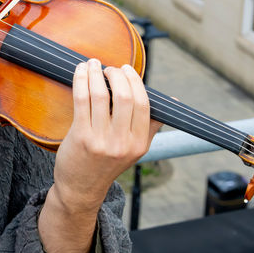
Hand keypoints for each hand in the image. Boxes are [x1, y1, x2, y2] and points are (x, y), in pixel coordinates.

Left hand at [52, 59, 157, 215]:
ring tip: (93, 64)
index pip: (143, 104)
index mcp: (139, 143)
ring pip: (101, 95)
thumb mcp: (135, 149)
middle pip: (124, 97)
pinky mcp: (81, 136)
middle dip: (116, 75)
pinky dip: (81, 80)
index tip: (126, 69)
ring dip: (96, 74)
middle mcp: (123, 143)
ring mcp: (101, 140)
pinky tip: (81, 72)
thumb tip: (172, 102)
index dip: (134, 81)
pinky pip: (81, 100)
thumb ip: (151, 125)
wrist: (81, 187)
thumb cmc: (107, 163)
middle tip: (109, 68)